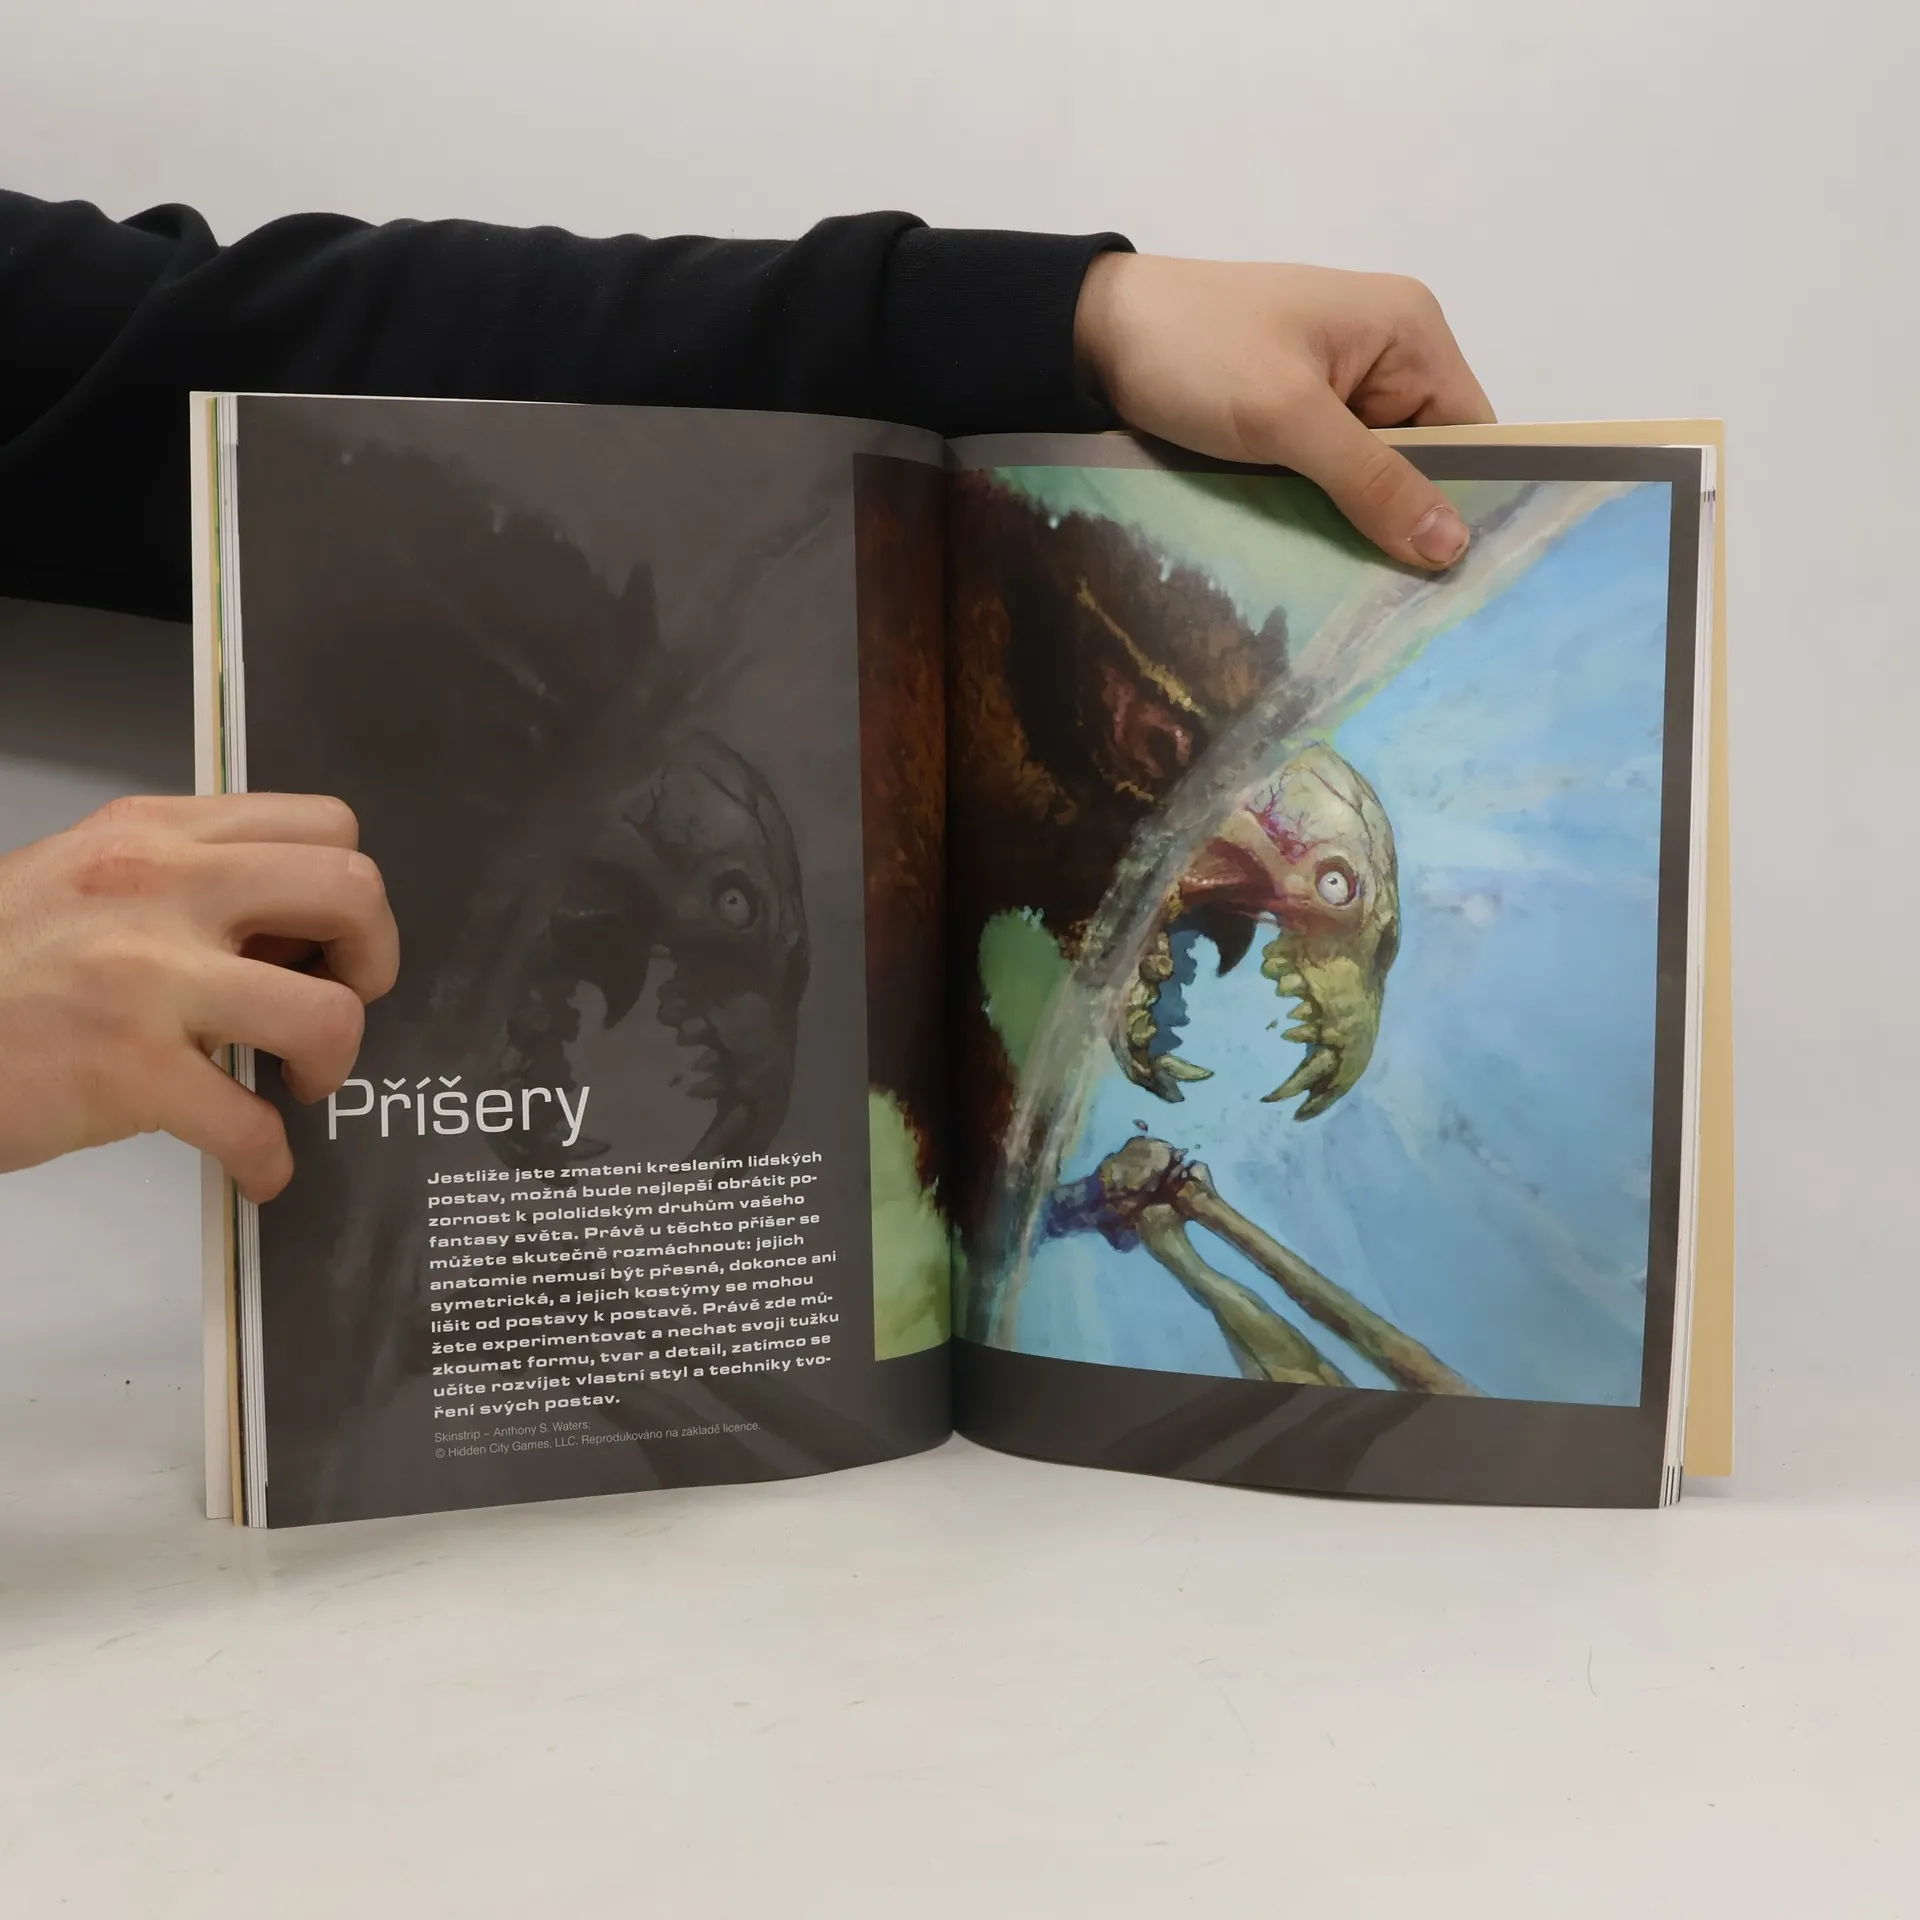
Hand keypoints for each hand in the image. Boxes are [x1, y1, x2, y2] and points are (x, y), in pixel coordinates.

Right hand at [0, 793, 398, 1200]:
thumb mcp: (87, 877)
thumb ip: (192, 881)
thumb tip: (300, 931)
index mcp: (157, 835)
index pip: (325, 827)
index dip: (348, 895)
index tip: (328, 943)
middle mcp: (160, 889)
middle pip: (353, 894)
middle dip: (374, 962)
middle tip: (341, 1000)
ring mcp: (146, 980)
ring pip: (327, 1013)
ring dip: (334, 1062)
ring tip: (294, 1083)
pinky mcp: (126, 1072)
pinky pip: (250, 1125)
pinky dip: (270, 1161)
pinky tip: (255, 1169)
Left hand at [1073, 254, 1494, 568]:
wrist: (1092, 332)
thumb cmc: (1195, 352)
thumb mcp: (1287, 417)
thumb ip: (1372, 481)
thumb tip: (1452, 545)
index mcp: (1410, 330)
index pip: (1475, 431)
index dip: (1470, 500)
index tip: (1460, 577)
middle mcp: (1388, 354)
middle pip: (1428, 460)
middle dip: (1411, 521)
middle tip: (1408, 605)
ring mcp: (1340, 387)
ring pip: (1376, 476)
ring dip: (1363, 523)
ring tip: (1364, 594)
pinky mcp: (1295, 415)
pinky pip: (1332, 475)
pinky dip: (1326, 511)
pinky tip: (1321, 559)